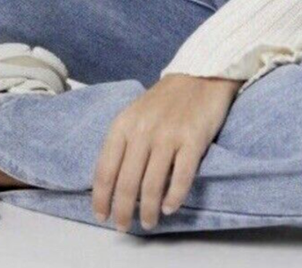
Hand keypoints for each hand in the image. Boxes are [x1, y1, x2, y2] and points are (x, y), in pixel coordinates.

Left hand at [91, 73, 242, 231]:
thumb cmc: (165, 100)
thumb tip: (112, 182)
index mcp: (124, 124)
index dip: (101, 197)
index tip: (102, 215)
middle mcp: (143, 130)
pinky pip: (181, 177)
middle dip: (123, 210)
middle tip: (124, 226)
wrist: (200, 75)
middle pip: (127, 182)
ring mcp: (169, 135)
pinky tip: (170, 208)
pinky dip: (174, 197)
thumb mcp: (136, 114)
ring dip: (148, 210)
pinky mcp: (193, 139)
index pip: (105, 169)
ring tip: (148, 222)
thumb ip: (124, 142)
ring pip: (152, 184)